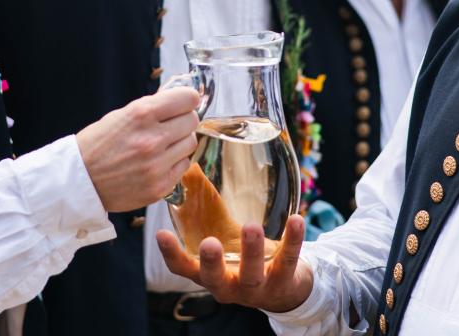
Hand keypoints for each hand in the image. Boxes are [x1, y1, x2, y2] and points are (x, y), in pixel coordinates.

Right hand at [76, 87, 199, 211]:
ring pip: (191, 143)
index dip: (187, 99)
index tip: (185, 102)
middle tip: (171, 124)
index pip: (188, 98)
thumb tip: (180, 101)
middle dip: (183, 119)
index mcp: (141, 115)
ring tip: (163, 144)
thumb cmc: (98, 144)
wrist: (79, 181)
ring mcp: (157, 165)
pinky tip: (159, 161)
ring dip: (180, 141)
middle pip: (192, 121)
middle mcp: (152, 139)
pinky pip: (183, 166)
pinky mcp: (160, 187)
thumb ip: (151, 107)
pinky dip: (175, 161)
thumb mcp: (121, 115)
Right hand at [157, 216, 312, 313]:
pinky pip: (288, 261)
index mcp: (208, 275)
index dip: (172, 254)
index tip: (161, 233)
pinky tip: (297, 220)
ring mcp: (256, 289)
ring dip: (252, 251)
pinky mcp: (283, 283)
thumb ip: (207, 212)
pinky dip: (293, 241)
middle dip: (211, 262)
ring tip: (252, 227)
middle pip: (215, 278)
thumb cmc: (243, 258)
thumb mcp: (224, 239)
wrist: (284, 287)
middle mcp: (228, 286)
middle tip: (210, 243)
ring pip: (252, 274)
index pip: (183, 268)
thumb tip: (189, 170)